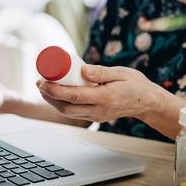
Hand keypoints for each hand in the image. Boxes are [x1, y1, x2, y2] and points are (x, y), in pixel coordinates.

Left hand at [36, 64, 161, 122]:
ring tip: (43, 87)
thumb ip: (101, 72)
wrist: (146, 102)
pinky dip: (62, 104)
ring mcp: (96, 115)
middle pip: (66, 108)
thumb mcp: (121, 73)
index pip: (75, 96)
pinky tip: (56, 94)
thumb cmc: (134, 84)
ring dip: (53, 101)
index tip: (43, 82)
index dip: (55, 90)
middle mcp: (99, 110)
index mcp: (105, 98)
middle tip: (39, 82)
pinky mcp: (95, 116)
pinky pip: (74, 112)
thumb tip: (82, 69)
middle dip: (49, 97)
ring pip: (68, 112)